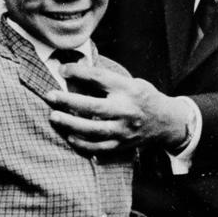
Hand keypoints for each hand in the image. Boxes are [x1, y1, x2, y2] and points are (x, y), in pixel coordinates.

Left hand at [45, 66, 188, 152]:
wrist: (167, 122)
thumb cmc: (144, 98)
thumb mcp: (132, 82)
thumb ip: (107, 80)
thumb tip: (74, 72)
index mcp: (129, 89)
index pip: (100, 78)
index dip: (79, 72)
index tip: (62, 70)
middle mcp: (127, 110)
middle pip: (93, 106)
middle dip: (68, 101)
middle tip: (50, 96)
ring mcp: (125, 130)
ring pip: (93, 130)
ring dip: (71, 123)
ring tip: (54, 117)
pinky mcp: (122, 144)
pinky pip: (99, 147)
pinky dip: (82, 143)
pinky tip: (70, 136)